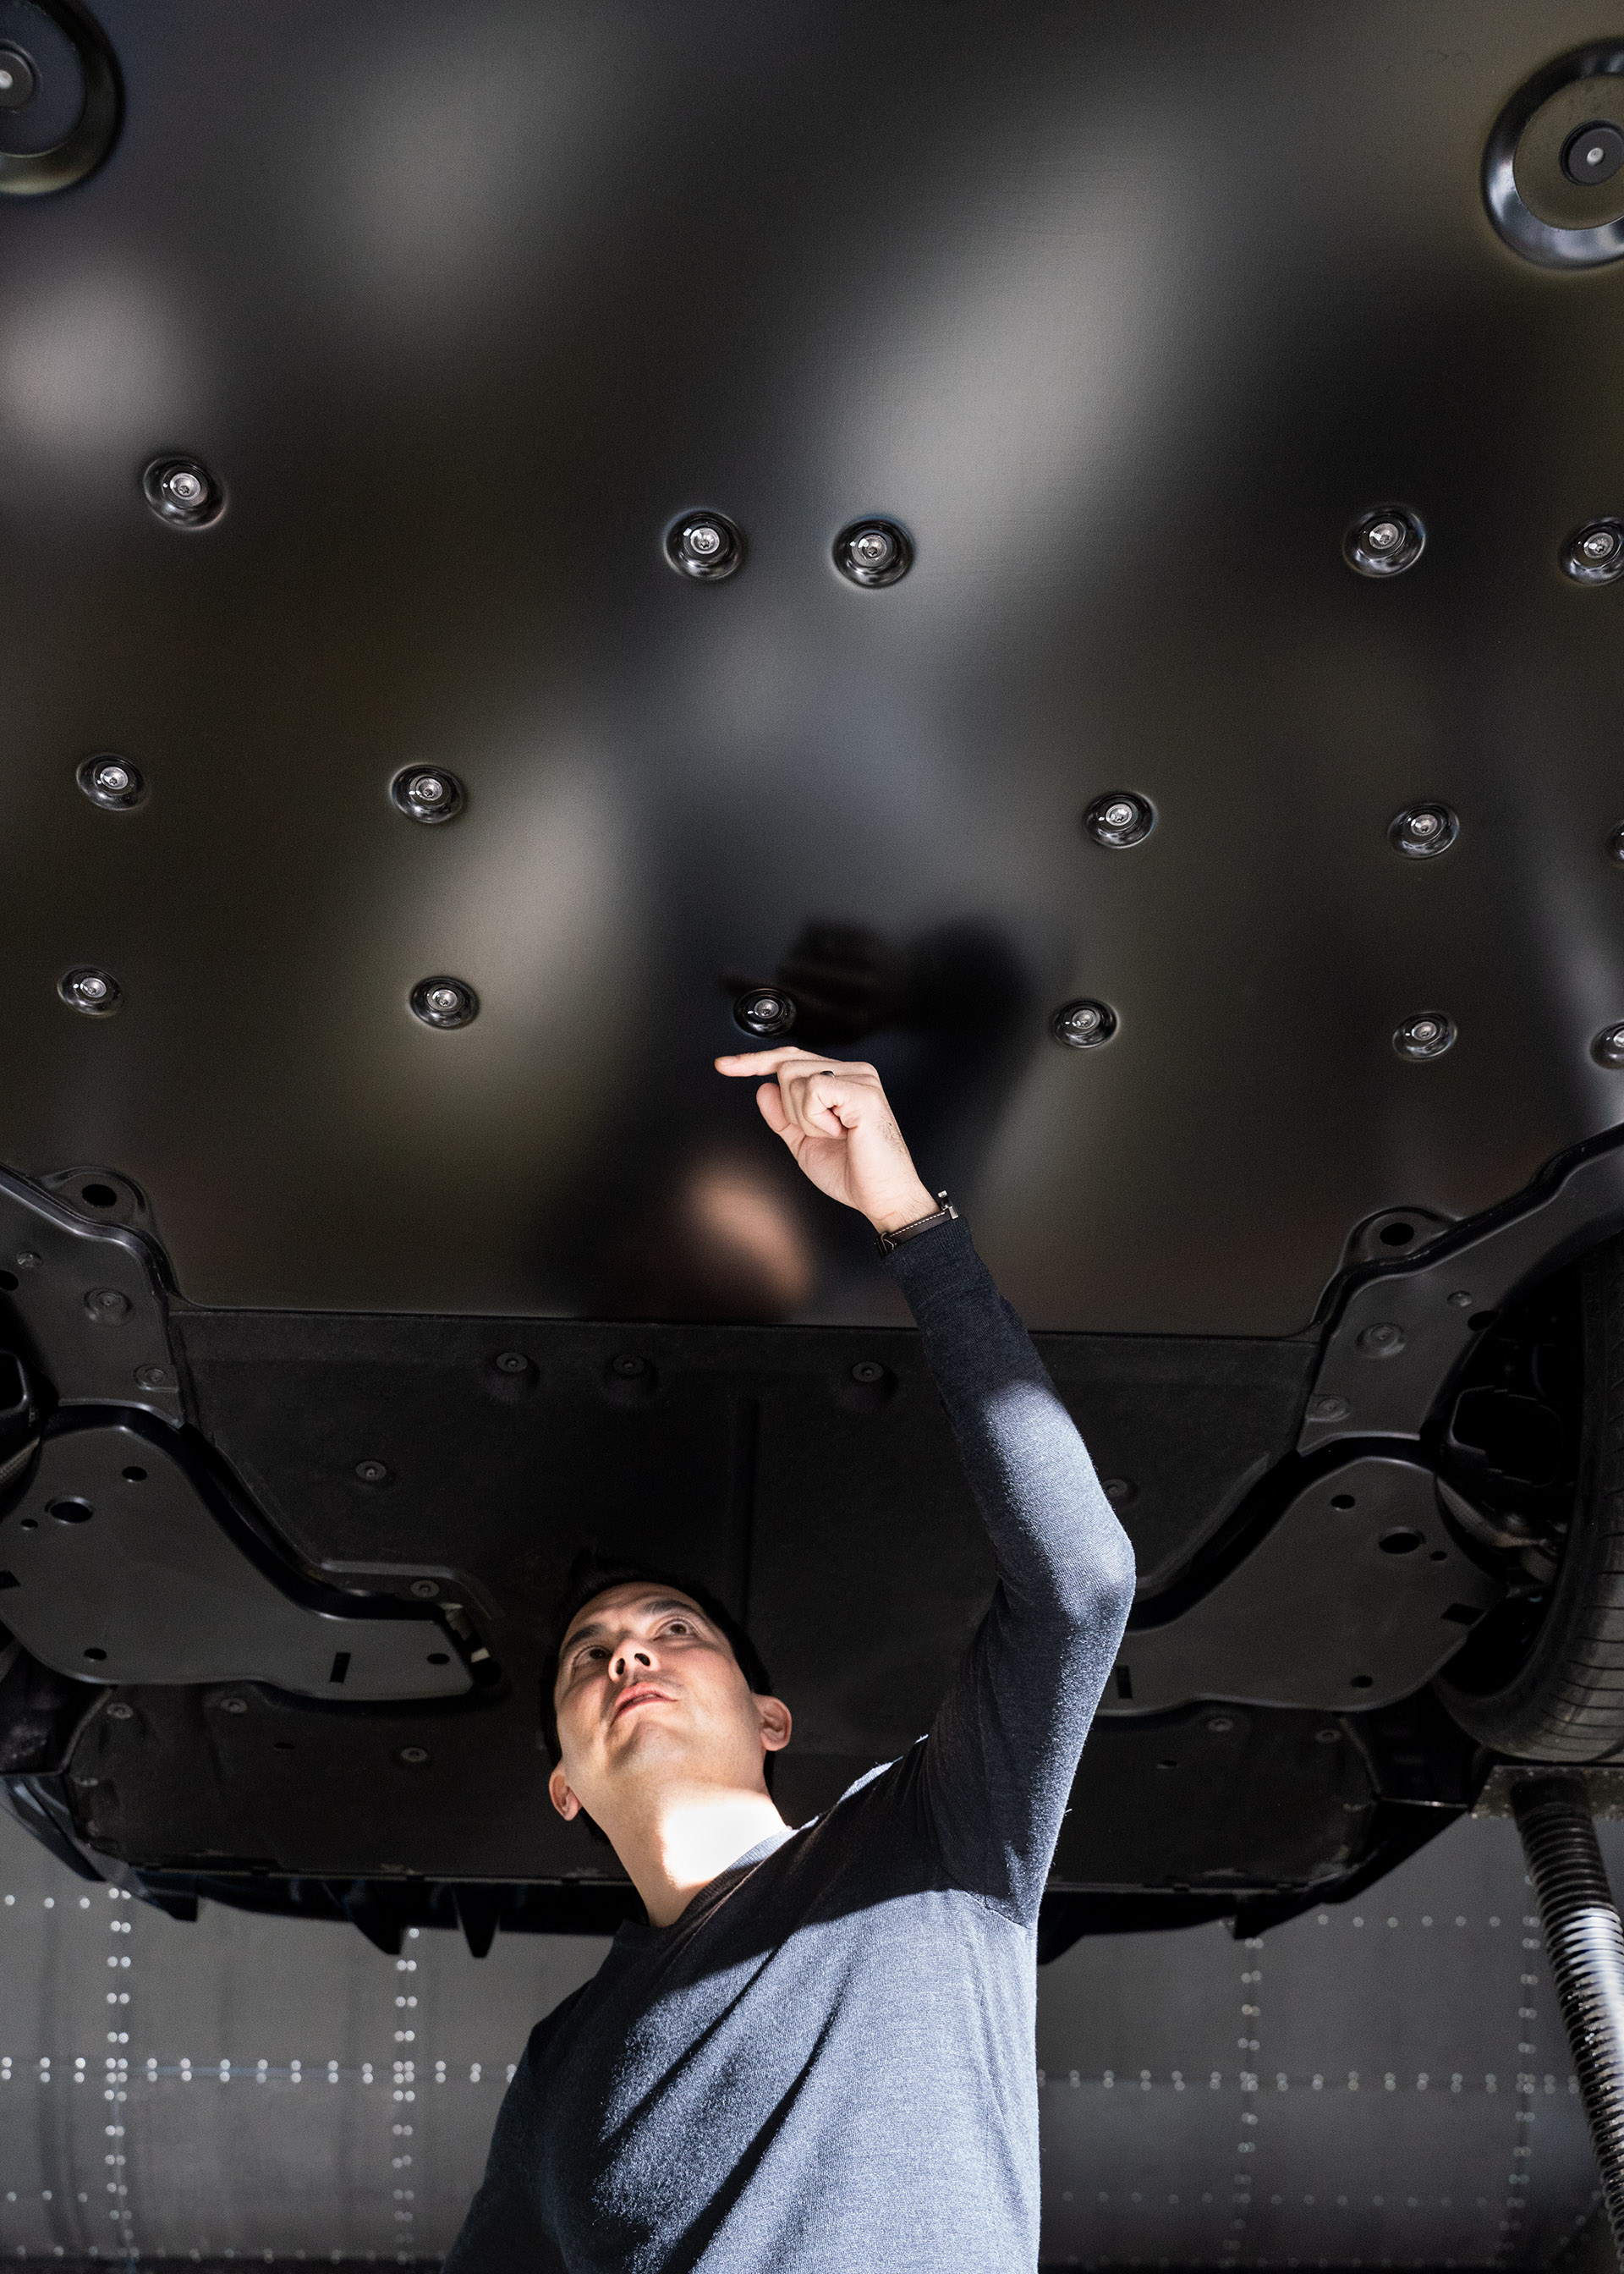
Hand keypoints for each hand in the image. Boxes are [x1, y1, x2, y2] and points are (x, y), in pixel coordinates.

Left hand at [714, 1049, 939, 1234]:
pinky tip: (840, 1132)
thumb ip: (782, 1115)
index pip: (790, 1058)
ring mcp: (859, 1078)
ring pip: (794, 1077)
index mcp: (841, 1080)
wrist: (882, 1197)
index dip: (754, 1061)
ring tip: (835, 1134)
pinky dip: (816, 1119)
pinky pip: (813, 1090)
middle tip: (823, 1133)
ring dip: (805, 1117)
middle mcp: (852, 1072)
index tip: (725, 1065)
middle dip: (791, 1109)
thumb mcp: (803, 1141)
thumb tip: (763, 1088)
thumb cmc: (854, 1174)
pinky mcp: (862, 1091)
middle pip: (786, 1067)